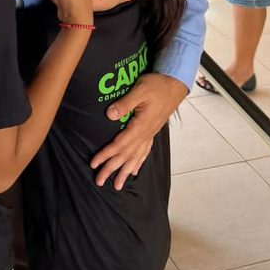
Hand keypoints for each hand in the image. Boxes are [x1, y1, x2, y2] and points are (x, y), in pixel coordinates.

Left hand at [90, 73, 186, 189]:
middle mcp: (146, 134)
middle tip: (100, 181)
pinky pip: (145, 151)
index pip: (120, 144)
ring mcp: (150, 134)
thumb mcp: (140, 90)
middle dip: (112, 169)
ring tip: (117, 185)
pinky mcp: (153, 131)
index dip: (106, 155)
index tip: (94, 164)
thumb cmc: (157, 85)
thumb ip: (125, 103)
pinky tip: (135, 170)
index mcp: (141, 125)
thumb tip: (109, 115)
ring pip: (136, 157)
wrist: (175, 84)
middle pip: (126, 155)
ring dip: (125, 172)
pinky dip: (139, 162)